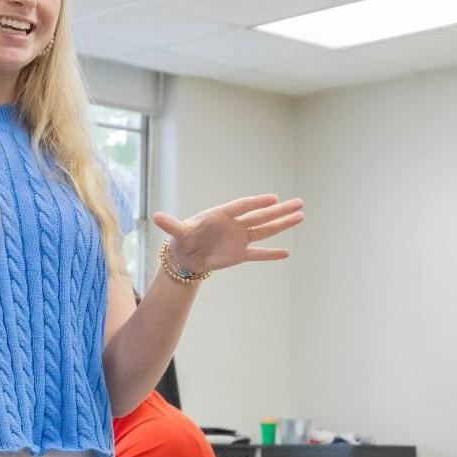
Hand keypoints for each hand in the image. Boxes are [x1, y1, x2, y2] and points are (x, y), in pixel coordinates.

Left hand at [153, 194, 304, 275]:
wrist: (185, 256)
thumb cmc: (182, 239)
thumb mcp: (176, 233)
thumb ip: (171, 225)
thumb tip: (156, 217)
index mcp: (221, 215)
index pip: (242, 207)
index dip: (257, 203)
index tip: (273, 199)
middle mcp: (234, 225)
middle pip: (260, 216)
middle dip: (279, 210)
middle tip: (299, 202)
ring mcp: (239, 239)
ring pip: (265, 231)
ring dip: (282, 225)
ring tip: (300, 216)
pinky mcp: (239, 254)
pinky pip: (258, 253)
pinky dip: (270, 254)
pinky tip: (287, 253)